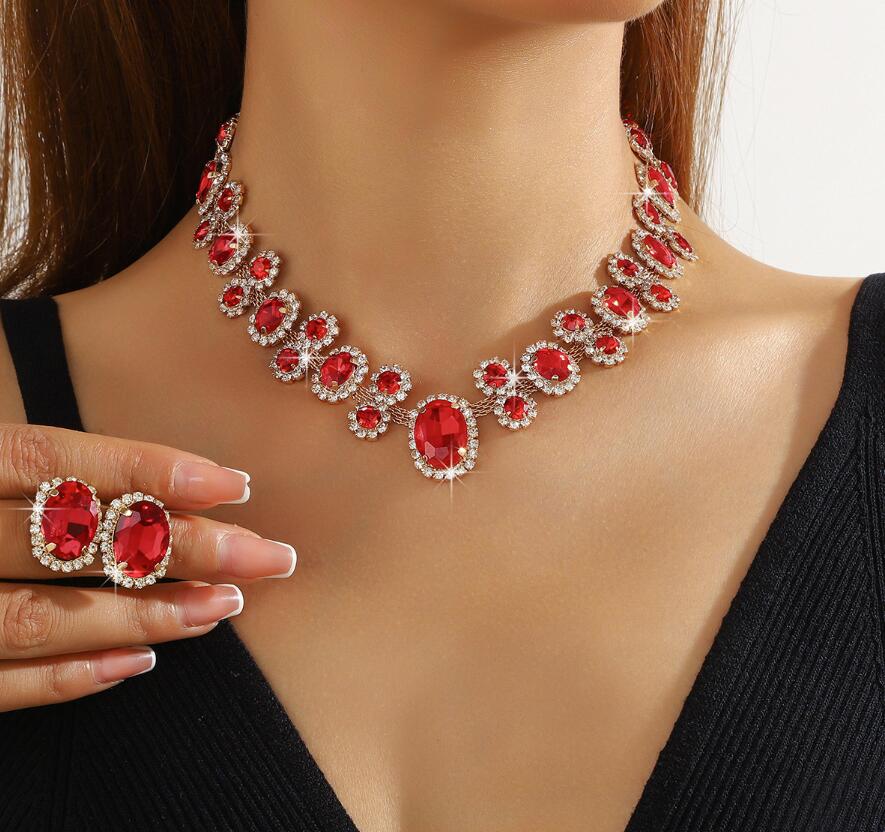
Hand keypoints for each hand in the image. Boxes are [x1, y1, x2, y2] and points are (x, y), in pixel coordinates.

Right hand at [0, 424, 294, 711]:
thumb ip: (47, 479)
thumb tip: (159, 493)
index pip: (57, 460)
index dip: (148, 469)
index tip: (235, 484)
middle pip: (72, 538)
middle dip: (179, 546)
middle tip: (262, 557)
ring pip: (41, 617)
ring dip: (142, 614)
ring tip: (222, 607)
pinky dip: (70, 677)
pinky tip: (140, 662)